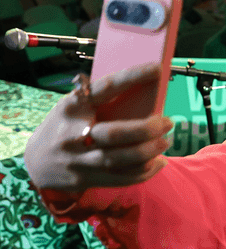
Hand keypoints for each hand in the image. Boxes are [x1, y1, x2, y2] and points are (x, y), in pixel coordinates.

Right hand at [24, 64, 173, 191]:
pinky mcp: (85, 179)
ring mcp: (79, 160)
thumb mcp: (72, 107)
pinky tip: (159, 161)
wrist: (34, 161)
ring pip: (121, 159)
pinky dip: (145, 171)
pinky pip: (122, 178)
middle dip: (147, 129)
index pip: (105, 88)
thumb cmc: (63, 126)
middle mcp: (74, 134)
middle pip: (116, 134)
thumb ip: (98, 100)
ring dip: (150, 150)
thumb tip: (143, 89)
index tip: (156, 69)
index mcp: (73, 107)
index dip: (132, 77)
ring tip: (166, 141)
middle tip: (167, 122)